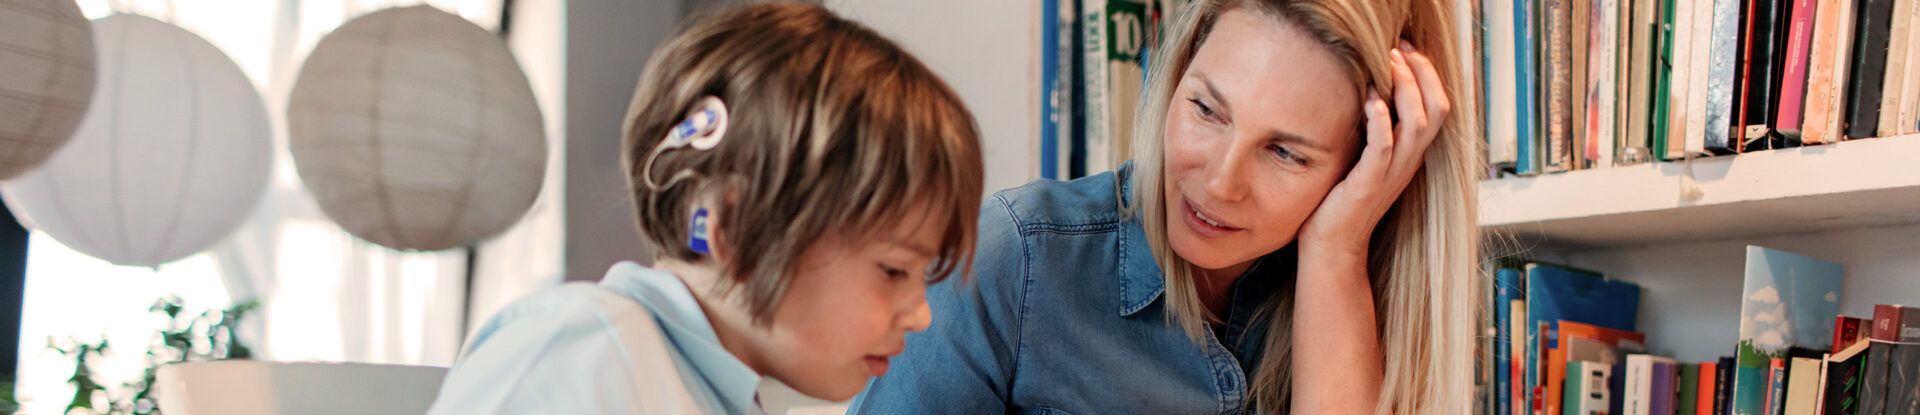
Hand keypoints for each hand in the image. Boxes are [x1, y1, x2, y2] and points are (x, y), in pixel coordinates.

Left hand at [1298, 40, 1449, 258]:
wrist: (1332, 245)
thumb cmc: (1341, 200)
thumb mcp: (1365, 158)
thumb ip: (1374, 130)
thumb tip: (1367, 91)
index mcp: (1411, 154)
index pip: (1437, 106)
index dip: (1427, 74)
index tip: (1406, 48)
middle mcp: (1408, 162)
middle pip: (1437, 108)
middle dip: (1422, 72)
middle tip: (1401, 47)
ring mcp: (1391, 173)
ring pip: (1417, 123)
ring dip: (1405, 88)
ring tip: (1388, 62)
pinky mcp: (1368, 183)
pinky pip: (1384, 147)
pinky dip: (1380, 120)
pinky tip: (1370, 98)